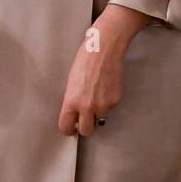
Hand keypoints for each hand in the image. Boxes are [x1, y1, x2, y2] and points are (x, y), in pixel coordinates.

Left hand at [57, 4, 149, 136]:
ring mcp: (103, 105)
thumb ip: (73, 101)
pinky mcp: (115, 100)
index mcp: (71, 101)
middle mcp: (87, 107)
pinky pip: (109, 107)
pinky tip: (105, 87)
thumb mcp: (71, 82)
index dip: (68, 130)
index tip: (71, 129)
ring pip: (100, 118)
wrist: (103, 50)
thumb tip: (76, 114)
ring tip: (97, 93)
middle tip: (85, 120)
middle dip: (85, 128)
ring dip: (98, 112)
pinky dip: (107, 101)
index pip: (66, 126)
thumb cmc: (84, 61)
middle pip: (86, 131)